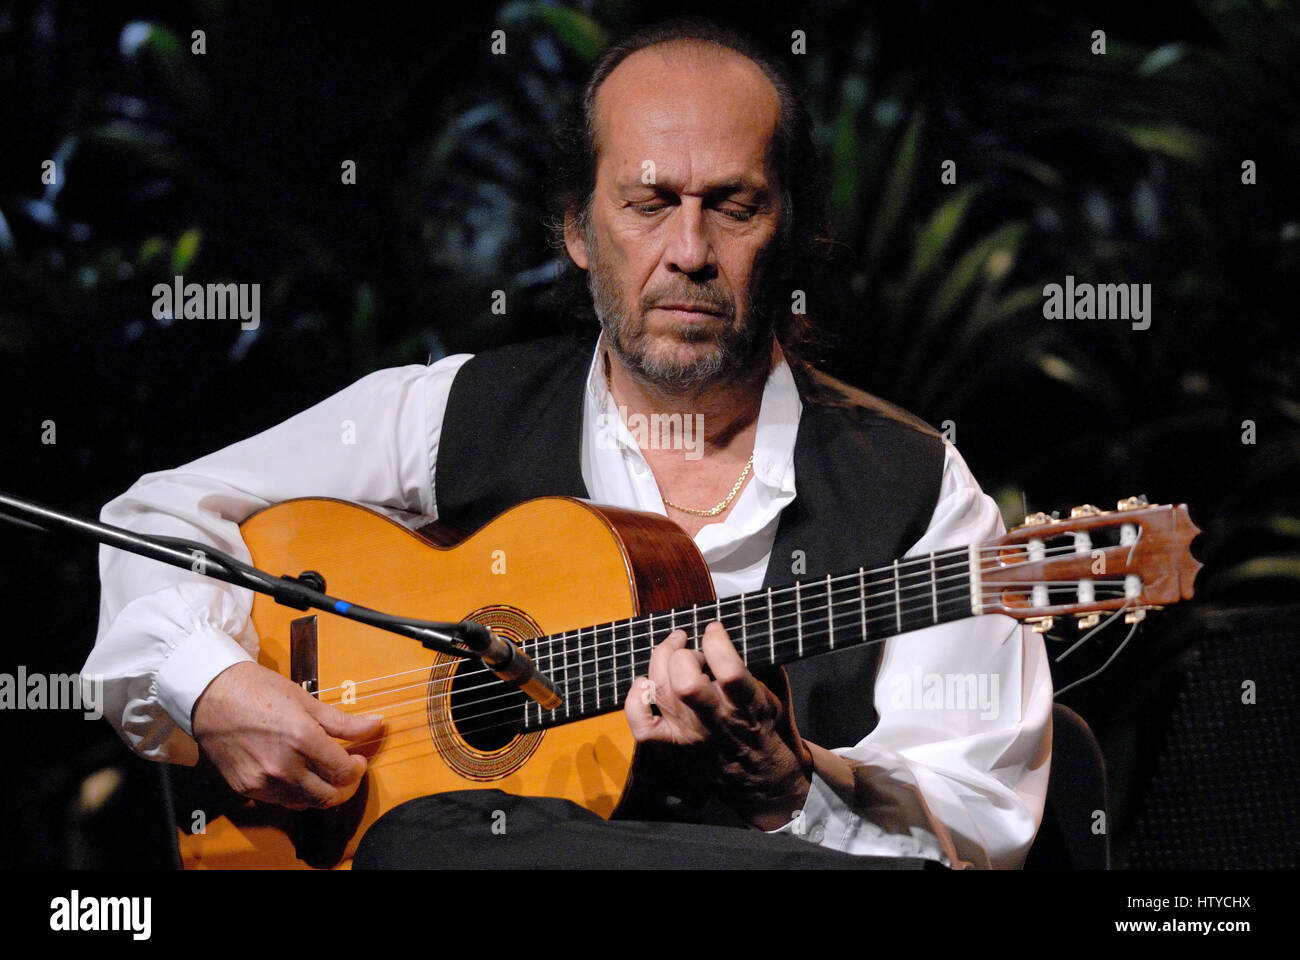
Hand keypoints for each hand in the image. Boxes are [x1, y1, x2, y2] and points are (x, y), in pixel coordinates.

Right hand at [191, 661, 383, 809]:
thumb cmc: (258, 691)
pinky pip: (282, 802)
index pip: (344, 772)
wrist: (211, 695)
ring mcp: (262, 781)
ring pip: (306, 803)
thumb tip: (376, 724)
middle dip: (346, 787)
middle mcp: (283, 766)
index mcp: (301, 739)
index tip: (358, 758)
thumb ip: (343, 721)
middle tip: (348, 771)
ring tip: (325, 773)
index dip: (358, 768)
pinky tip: (300, 776)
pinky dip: (298, 794)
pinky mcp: (247, 789)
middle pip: (329, 796)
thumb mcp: (306, 700)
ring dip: (322, 792)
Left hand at [623, 621, 813, 829]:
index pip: (728, 671)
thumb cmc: (765, 726)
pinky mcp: (671, 745)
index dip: (716, 641)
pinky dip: (635, 698)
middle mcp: (714, 721)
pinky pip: (641, 724)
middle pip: (684, 682)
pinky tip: (646, 684)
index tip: (714, 630)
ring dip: (662, 661)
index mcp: (746, 706)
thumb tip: (733, 632)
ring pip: (660, 691)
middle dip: (684, 654)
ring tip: (674, 652)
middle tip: (692, 650)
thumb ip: (758, 664)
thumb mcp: (775, 694)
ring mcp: (688, 734)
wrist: (759, 775)